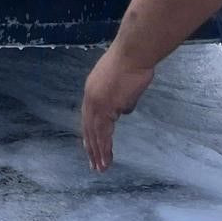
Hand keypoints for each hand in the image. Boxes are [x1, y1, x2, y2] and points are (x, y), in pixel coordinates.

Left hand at [81, 45, 154, 171]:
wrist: (134, 53)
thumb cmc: (133, 63)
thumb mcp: (125, 85)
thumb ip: (121, 100)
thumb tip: (122, 111)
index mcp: (92, 89)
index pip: (88, 116)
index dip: (90, 132)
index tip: (92, 145)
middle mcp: (90, 97)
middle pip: (88, 127)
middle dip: (91, 146)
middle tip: (93, 163)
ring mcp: (96, 102)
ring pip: (94, 133)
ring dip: (98, 152)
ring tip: (101, 168)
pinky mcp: (105, 107)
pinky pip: (103, 133)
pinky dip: (104, 148)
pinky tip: (107, 159)